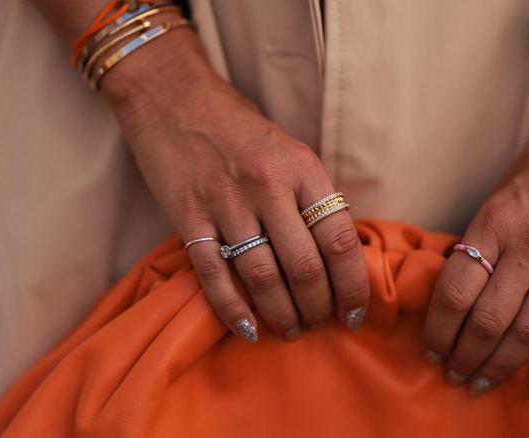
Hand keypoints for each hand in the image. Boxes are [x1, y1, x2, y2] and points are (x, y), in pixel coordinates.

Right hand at [100, 29, 368, 340]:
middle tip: (322, 323)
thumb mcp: (290, 151)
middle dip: (319, 307)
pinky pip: (214, 274)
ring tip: (292, 329)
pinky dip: (233, 309)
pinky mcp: (187, 216)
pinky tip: (249, 329)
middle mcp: (268, 185)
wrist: (173, 97)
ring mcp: (226, 202)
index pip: (340, 239)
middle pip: (305, 267)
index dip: (352, 285)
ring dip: (283, 314)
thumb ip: (312, 197)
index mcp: (303, 168)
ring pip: (263, 277)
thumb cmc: (240, 128)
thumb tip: (337, 255)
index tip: (355, 311)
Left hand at [423, 108, 528, 396]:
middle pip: (488, 319)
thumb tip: (459, 289)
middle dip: (464, 355)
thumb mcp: (500, 192)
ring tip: (481, 382)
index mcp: (496, 220)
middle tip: (453, 374)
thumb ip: (482, 239)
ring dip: (500, 365)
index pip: (456, 291)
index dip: (439, 328)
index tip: (431, 348)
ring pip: (528, 331)